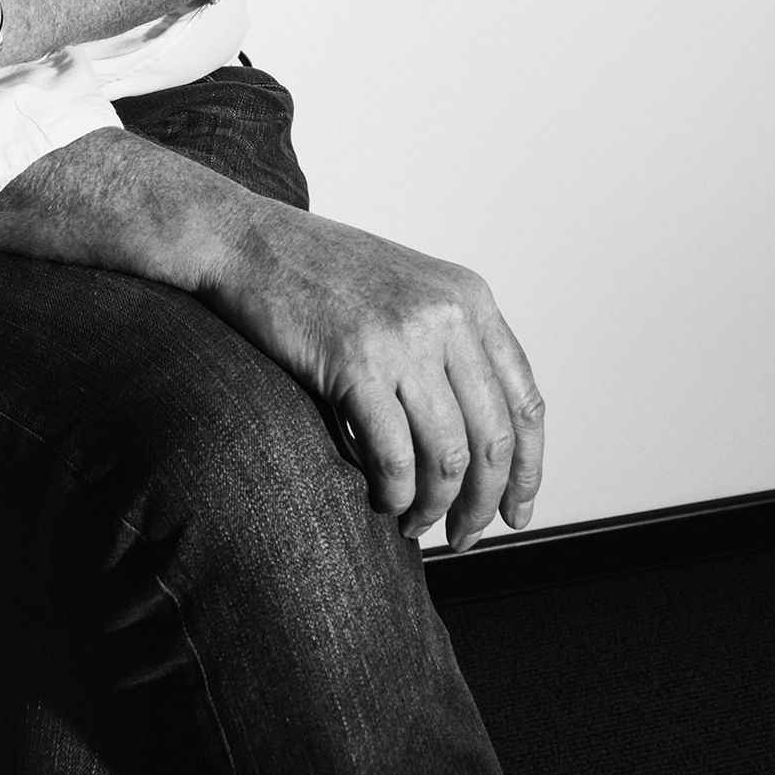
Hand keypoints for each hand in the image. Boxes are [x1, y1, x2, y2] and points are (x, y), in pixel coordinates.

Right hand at [203, 201, 543, 550]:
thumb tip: (481, 438)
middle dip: (484, 503)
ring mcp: (402, 338)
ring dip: (435, 507)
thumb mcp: (408, 289)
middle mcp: (447, 315)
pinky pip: (393, 457)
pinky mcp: (354, 363)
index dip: (528, 470)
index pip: (525, 402)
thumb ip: (450, 343)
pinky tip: (383, 502)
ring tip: (415, 523)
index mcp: (470, 297)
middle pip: (494, 440)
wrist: (247, 239)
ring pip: (448, 457)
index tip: (517, 511)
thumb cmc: (319, 270)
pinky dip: (394, 494)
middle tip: (465, 535)